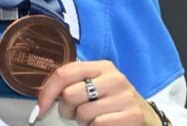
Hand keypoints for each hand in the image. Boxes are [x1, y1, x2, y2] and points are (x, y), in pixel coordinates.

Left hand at [31, 60, 160, 125]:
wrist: (146, 118)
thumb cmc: (112, 103)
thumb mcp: (96, 86)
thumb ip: (74, 84)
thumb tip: (42, 98)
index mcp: (102, 67)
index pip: (65, 73)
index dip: (47, 92)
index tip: (40, 108)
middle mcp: (115, 78)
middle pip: (70, 95)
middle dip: (67, 110)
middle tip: (76, 114)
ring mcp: (125, 97)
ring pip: (83, 113)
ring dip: (83, 121)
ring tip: (94, 118)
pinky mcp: (132, 116)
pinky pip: (97, 124)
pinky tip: (104, 124)